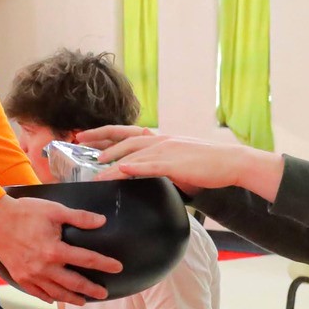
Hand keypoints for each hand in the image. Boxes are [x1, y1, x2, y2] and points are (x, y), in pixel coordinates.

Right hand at [0, 195, 120, 304]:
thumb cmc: (25, 212)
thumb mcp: (54, 210)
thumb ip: (79, 217)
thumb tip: (101, 221)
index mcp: (54, 250)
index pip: (86, 259)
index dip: (104, 264)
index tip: (117, 267)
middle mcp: (43, 267)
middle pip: (73, 283)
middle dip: (90, 290)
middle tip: (103, 294)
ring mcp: (30, 275)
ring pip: (56, 292)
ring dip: (71, 298)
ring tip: (83, 301)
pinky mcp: (20, 277)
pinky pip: (37, 293)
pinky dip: (49, 297)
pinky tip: (56, 298)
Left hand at [80, 129, 264, 196]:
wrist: (231, 162)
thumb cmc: (207, 165)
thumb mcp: (178, 162)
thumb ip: (160, 166)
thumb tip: (143, 174)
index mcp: (160, 139)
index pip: (126, 133)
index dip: (103, 133)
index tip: (84, 136)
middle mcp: (160, 140)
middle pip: (123, 139)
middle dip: (98, 141)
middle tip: (77, 143)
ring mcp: (167, 150)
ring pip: (133, 153)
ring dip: (111, 159)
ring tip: (94, 168)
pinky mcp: (176, 163)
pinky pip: (151, 165)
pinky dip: (135, 167)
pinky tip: (121, 170)